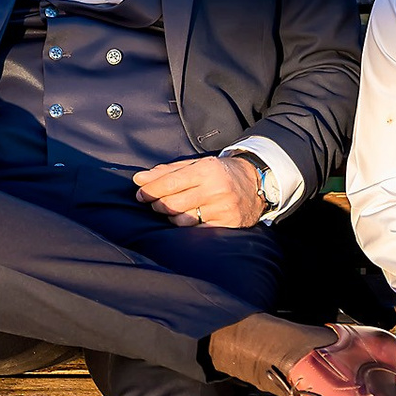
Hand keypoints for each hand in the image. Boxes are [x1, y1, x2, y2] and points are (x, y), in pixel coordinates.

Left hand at [133, 155, 264, 227]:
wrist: (256, 182)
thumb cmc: (220, 172)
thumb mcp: (196, 165)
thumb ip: (167, 172)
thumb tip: (139, 179)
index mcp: (206, 170)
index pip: (170, 183)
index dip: (151, 190)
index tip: (140, 194)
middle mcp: (215, 189)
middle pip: (173, 203)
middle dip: (158, 204)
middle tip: (154, 203)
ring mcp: (223, 209)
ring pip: (183, 220)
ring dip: (172, 216)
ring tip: (173, 210)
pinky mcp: (228, 224)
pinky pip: (197, 230)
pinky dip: (187, 226)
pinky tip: (187, 219)